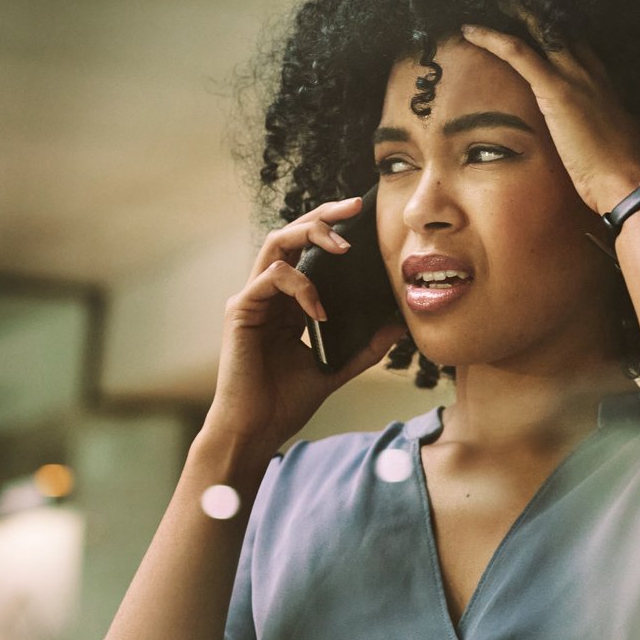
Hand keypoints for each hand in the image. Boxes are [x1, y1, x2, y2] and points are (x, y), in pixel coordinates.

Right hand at [201, 195, 404, 453]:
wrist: (256, 430)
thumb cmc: (285, 401)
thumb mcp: (337, 368)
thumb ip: (365, 346)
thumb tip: (399, 324)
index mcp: (287, 302)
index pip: (307, 250)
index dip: (331, 228)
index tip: (362, 216)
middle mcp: (266, 293)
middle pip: (290, 234)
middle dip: (322, 216)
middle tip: (354, 208)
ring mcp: (251, 299)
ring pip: (276, 244)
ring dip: (310, 236)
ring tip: (342, 247)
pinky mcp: (241, 310)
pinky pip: (271, 277)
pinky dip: (300, 286)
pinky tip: (319, 311)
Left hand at [458, 18, 639, 215]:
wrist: (632, 181)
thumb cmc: (629, 172)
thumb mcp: (628, 141)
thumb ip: (621, 127)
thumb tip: (623, 131)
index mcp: (607, 84)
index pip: (578, 47)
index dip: (556, 35)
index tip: (535, 27)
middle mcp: (592, 71)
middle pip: (559, 31)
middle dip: (532, 16)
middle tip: (506, 2)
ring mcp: (575, 77)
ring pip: (538, 32)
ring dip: (511, 16)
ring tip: (487, 3)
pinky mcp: (556, 90)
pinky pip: (517, 52)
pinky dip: (491, 37)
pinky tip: (470, 30)